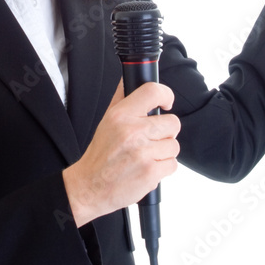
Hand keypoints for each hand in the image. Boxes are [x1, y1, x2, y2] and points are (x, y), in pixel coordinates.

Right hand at [62, 80, 180, 228]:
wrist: (90, 186)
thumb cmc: (100, 154)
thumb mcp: (106, 120)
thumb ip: (121, 98)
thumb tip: (129, 78)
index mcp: (121, 115)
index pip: (152, 92)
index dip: (166, 95)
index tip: (166, 103)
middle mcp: (132, 131)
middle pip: (172, 123)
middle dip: (166, 132)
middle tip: (152, 139)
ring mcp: (143, 153)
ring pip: (174, 145)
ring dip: (164, 152)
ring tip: (146, 156)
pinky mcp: (150, 172)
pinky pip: (172, 164)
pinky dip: (163, 169)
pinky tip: (147, 169)